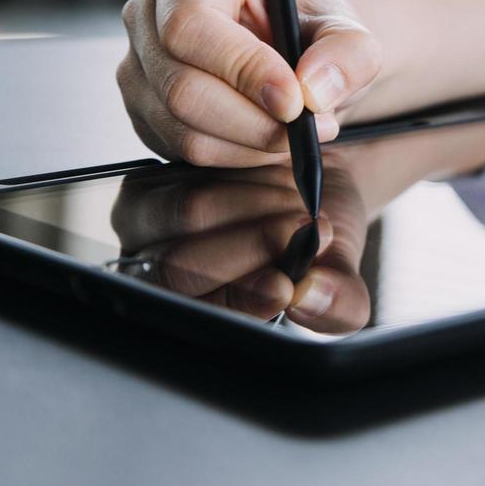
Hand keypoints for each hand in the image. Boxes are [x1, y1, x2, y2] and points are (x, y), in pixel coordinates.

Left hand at [109, 160, 372, 330]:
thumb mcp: (341, 273)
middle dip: (257, 244)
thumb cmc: (317, 234)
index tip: (286, 284)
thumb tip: (312, 296)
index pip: (202, 314)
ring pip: (188, 213)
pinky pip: (189, 173)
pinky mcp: (146, 183)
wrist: (314, 178)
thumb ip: (339, 302)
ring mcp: (144, 228)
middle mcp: (157, 276)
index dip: (242, 299)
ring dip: (258, 203)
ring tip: (301, 200)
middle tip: (311, 226)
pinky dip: (243, 172)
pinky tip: (277, 173)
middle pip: (181, 264)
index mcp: (200, 314)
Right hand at [117, 0, 382, 166]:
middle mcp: (147, 13)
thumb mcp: (346, 28)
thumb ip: (348, 51)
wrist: (299, 55)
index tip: (294, 101)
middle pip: (180, 86)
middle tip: (310, 125)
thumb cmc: (311, 29)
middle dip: (254, 121)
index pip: (190, 25)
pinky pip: (182, 151)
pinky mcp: (144, 113)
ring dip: (251, 144)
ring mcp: (137, 67)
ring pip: (181, 128)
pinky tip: (269, 139)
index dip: (242, 69)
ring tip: (298, 131)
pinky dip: (236, 157)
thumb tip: (313, 89)